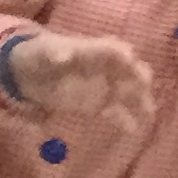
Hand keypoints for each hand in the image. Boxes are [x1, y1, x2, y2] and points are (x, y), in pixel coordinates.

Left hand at [7, 30, 155, 127]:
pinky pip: (116, 112)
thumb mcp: (44, 52)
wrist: (30, 74)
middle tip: (143, 84)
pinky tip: (131, 129)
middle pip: (131, 69)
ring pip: (129, 92)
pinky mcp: (98, 105)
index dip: (122, 52)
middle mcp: (107, 67)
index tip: (128, 59)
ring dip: (140, 100)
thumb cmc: (42, 56)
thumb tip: (62, 57)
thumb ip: (55, 54)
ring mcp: (105, 87)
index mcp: (95, 49)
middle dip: (139, 75)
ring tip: (148, 111)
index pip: (114, 49)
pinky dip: (124, 120)